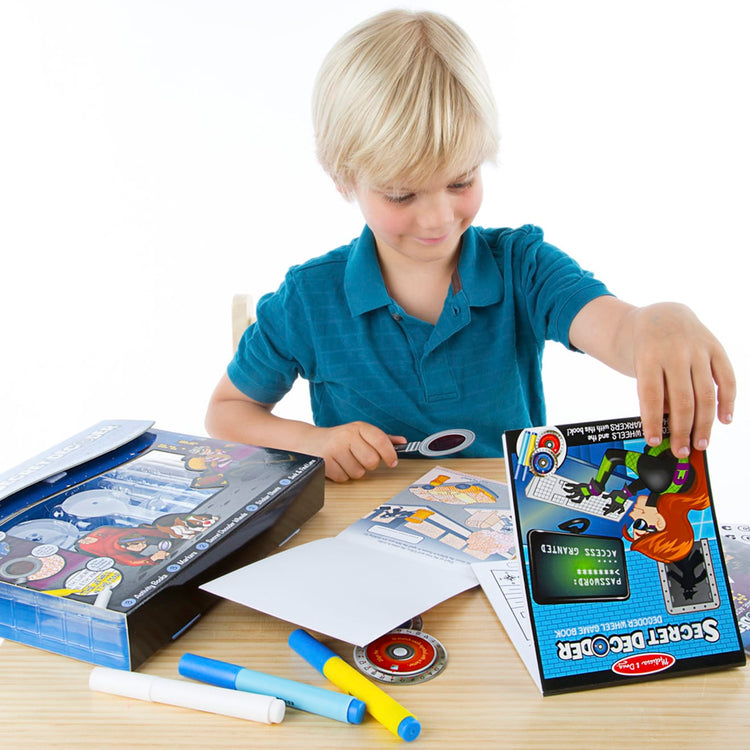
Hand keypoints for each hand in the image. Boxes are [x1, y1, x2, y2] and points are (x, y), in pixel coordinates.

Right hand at [311, 421, 405, 481]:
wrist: (309, 441)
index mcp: (358, 427)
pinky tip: (337, 465)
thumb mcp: (360, 433)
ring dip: (354, 470)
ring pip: (358, 472)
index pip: (380, 440)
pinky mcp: (326, 462)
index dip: (390, 453)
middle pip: (372, 460)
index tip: (392, 461)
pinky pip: (344, 478)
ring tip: (346, 460)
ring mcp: (335, 449)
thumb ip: (382, 438)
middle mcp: (347, 436)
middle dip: (369, 464)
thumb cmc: (339, 438)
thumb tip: (402, 442)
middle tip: (361, 458)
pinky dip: (343, 475)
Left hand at [570, 298, 734, 458]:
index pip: (651, 395)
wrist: (662, 316)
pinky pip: (727, 377)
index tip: (653, 441)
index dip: (653, 421)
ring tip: (701, 443)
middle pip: (681, 399)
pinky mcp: (715, 347)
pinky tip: (725, 420)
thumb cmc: (648, 350)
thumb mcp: (641, 367)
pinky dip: (728, 401)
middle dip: (682, 429)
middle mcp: (674, 352)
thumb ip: (656, 392)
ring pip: (705, 393)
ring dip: (705, 423)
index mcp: (649, 357)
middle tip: (680, 450)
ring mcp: (698, 349)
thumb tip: (671, 425)